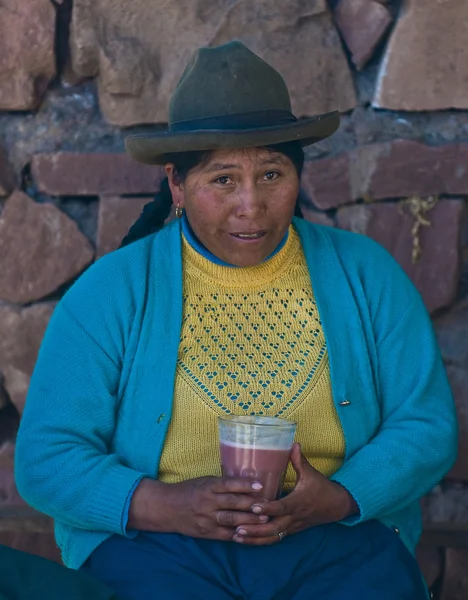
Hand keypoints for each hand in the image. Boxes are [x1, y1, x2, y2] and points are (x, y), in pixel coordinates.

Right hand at [128, 476, 268, 540]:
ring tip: (264, 519)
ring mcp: (206, 518)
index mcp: (207, 486)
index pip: (229, 484)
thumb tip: (245, 482)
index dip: (245, 485)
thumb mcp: (203, 481)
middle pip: (233, 503)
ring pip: (231, 520)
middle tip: (269, 505)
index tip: (260, 485)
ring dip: (249, 520)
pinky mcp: (205, 532)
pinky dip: (238, 534)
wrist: (167, 508)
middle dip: (252, 505)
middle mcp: (207, 502)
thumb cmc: (188, 490)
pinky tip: (250, 533)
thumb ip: (221, 484)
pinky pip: (224, 534)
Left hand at [233, 443, 358, 544]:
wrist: (336, 506)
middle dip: (256, 530)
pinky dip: (261, 541)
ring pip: (273, 537)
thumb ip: (299, 460)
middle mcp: (294, 517)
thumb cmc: (321, 488)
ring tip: (237, 537)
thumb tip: (293, 443)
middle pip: (274, 528)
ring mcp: (292, 526)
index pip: (281, 507)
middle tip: (238, 528)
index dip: (267, 508)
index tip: (253, 507)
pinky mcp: (291, 531)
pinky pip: (275, 538)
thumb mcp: (311, 473)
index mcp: (298, 502)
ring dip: (255, 539)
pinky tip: (246, 540)